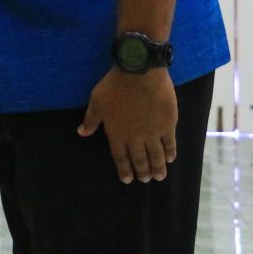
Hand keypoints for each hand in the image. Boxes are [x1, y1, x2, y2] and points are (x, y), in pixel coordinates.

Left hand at [77, 67, 177, 183]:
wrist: (139, 73)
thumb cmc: (115, 86)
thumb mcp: (97, 101)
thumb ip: (91, 119)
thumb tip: (82, 133)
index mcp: (117, 133)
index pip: (120, 157)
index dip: (124, 169)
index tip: (128, 179)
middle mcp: (135, 137)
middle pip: (140, 159)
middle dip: (142, 171)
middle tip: (145, 180)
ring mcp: (153, 132)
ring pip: (156, 155)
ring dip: (157, 167)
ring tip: (159, 177)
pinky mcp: (168, 124)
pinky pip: (169, 143)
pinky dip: (170, 152)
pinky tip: (171, 159)